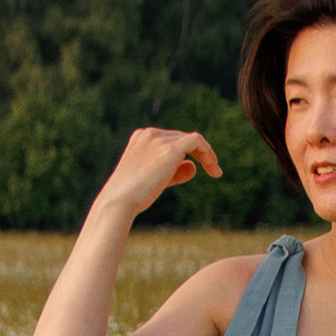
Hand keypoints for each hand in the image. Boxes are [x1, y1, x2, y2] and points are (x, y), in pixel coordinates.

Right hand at [94, 125, 221, 221]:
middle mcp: (149, 134)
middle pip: (182, 139)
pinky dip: (208, 153)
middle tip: (213, 171)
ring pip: (192, 140)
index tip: (195, 169)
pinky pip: (197, 142)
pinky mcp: (170, 150)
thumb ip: (173, 172)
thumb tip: (192, 167)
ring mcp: (159, 140)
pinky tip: (214, 170)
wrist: (119, 202)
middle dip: (199, 154)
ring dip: (207, 155)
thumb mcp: (154, 180)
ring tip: (215, 172)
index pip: (170, 140)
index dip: (186, 153)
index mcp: (140, 138)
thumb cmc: (132, 196)